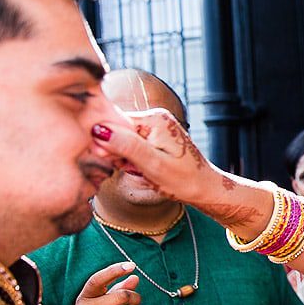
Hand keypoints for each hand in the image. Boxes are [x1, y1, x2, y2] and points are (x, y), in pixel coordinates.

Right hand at [93, 108, 221, 203]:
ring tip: (143, 170)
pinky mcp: (156, 136)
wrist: (205, 188)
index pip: (113, 123)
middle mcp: (155, 116)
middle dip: (118, 152)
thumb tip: (98, 129)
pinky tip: (144, 168)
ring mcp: (156, 125)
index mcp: (155, 118)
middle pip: (117, 130)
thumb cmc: (184, 180)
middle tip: (135, 169)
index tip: (120, 163)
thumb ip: (127, 146)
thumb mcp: (153, 166)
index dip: (108, 145)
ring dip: (126, 158)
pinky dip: (133, 159)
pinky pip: (133, 145)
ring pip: (123, 140)